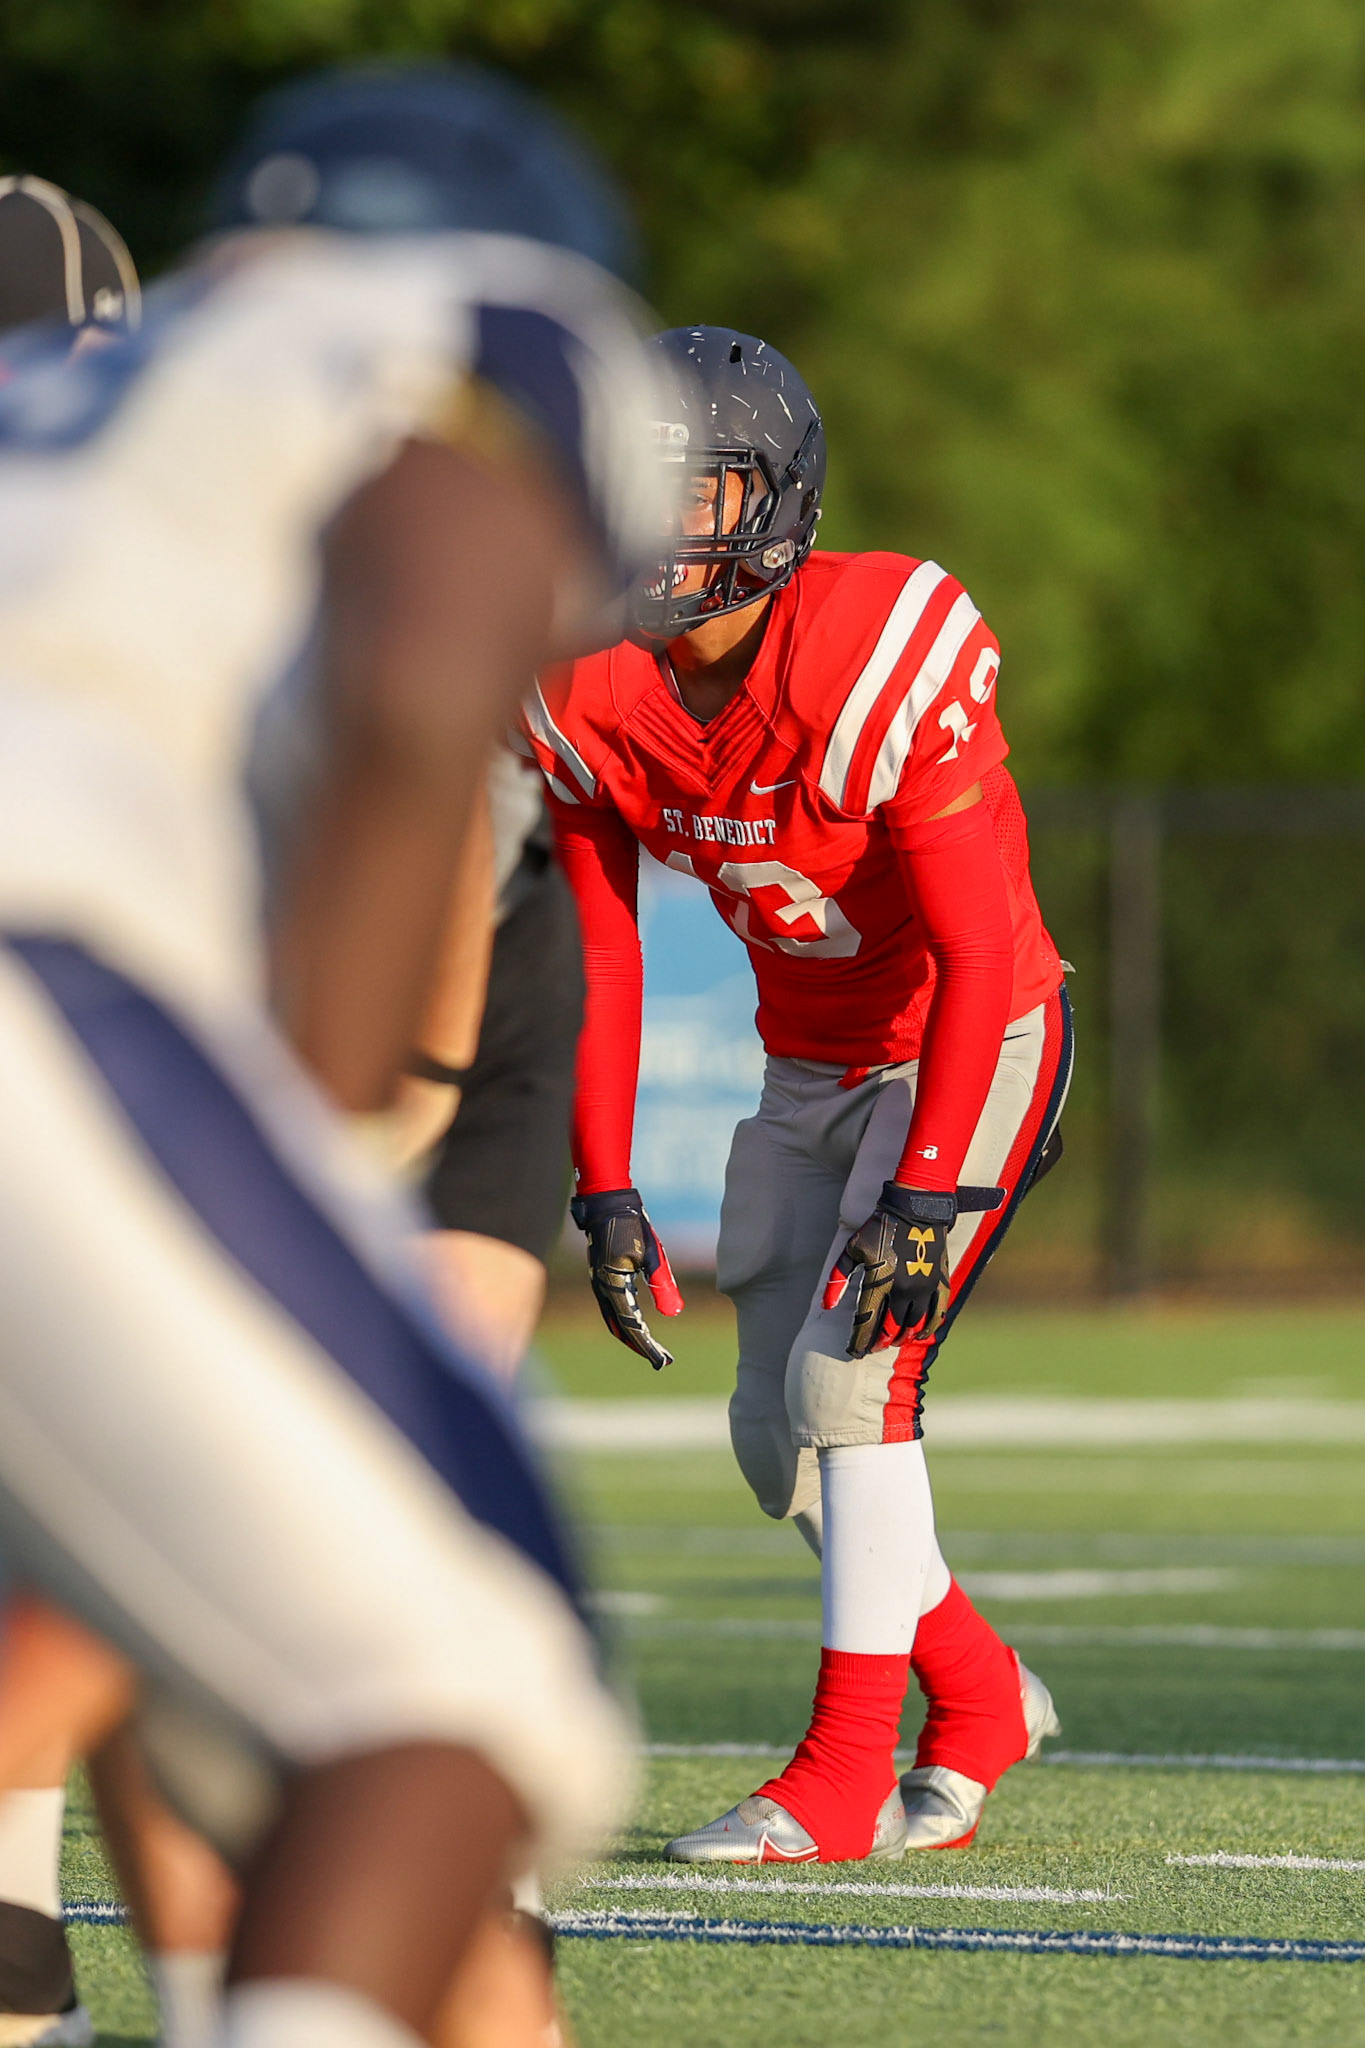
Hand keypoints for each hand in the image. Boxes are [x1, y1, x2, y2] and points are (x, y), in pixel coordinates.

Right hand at [570, 1187, 683, 1370]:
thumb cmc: (632, 1225)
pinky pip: (612, 1308)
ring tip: (651, 1349)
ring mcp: (600, 1284)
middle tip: (662, 1360)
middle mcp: (602, 1288)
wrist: (608, 1202)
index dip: (646, 1345)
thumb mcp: (651, 1254)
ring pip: (614, 1320)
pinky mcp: (603, 1279)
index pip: (631, 1324)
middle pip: (621, 1328)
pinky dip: (624, 1322)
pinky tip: (638, 1325)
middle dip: (641, 1346)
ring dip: (632, 1336)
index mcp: (613, 1284)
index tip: (662, 1360)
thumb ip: (661, 1284)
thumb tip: (674, 1314)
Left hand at [822, 1183, 954, 1357]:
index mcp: (878, 1282)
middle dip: (879, 1342)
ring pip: (913, 1325)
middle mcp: (901, 1290)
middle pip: (890, 1329)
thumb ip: (838, 1279)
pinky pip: (937, 1314)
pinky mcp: (939, 1283)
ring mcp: (923, 1287)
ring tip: (893, 1341)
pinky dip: (928, 1329)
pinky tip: (920, 1335)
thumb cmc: (878, 1227)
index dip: (859, 1341)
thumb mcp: (852, 1250)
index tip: (853, 1352)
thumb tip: (826, 1306)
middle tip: (872, 1347)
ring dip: (901, 1337)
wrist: (915, 1209)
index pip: (866, 1322)